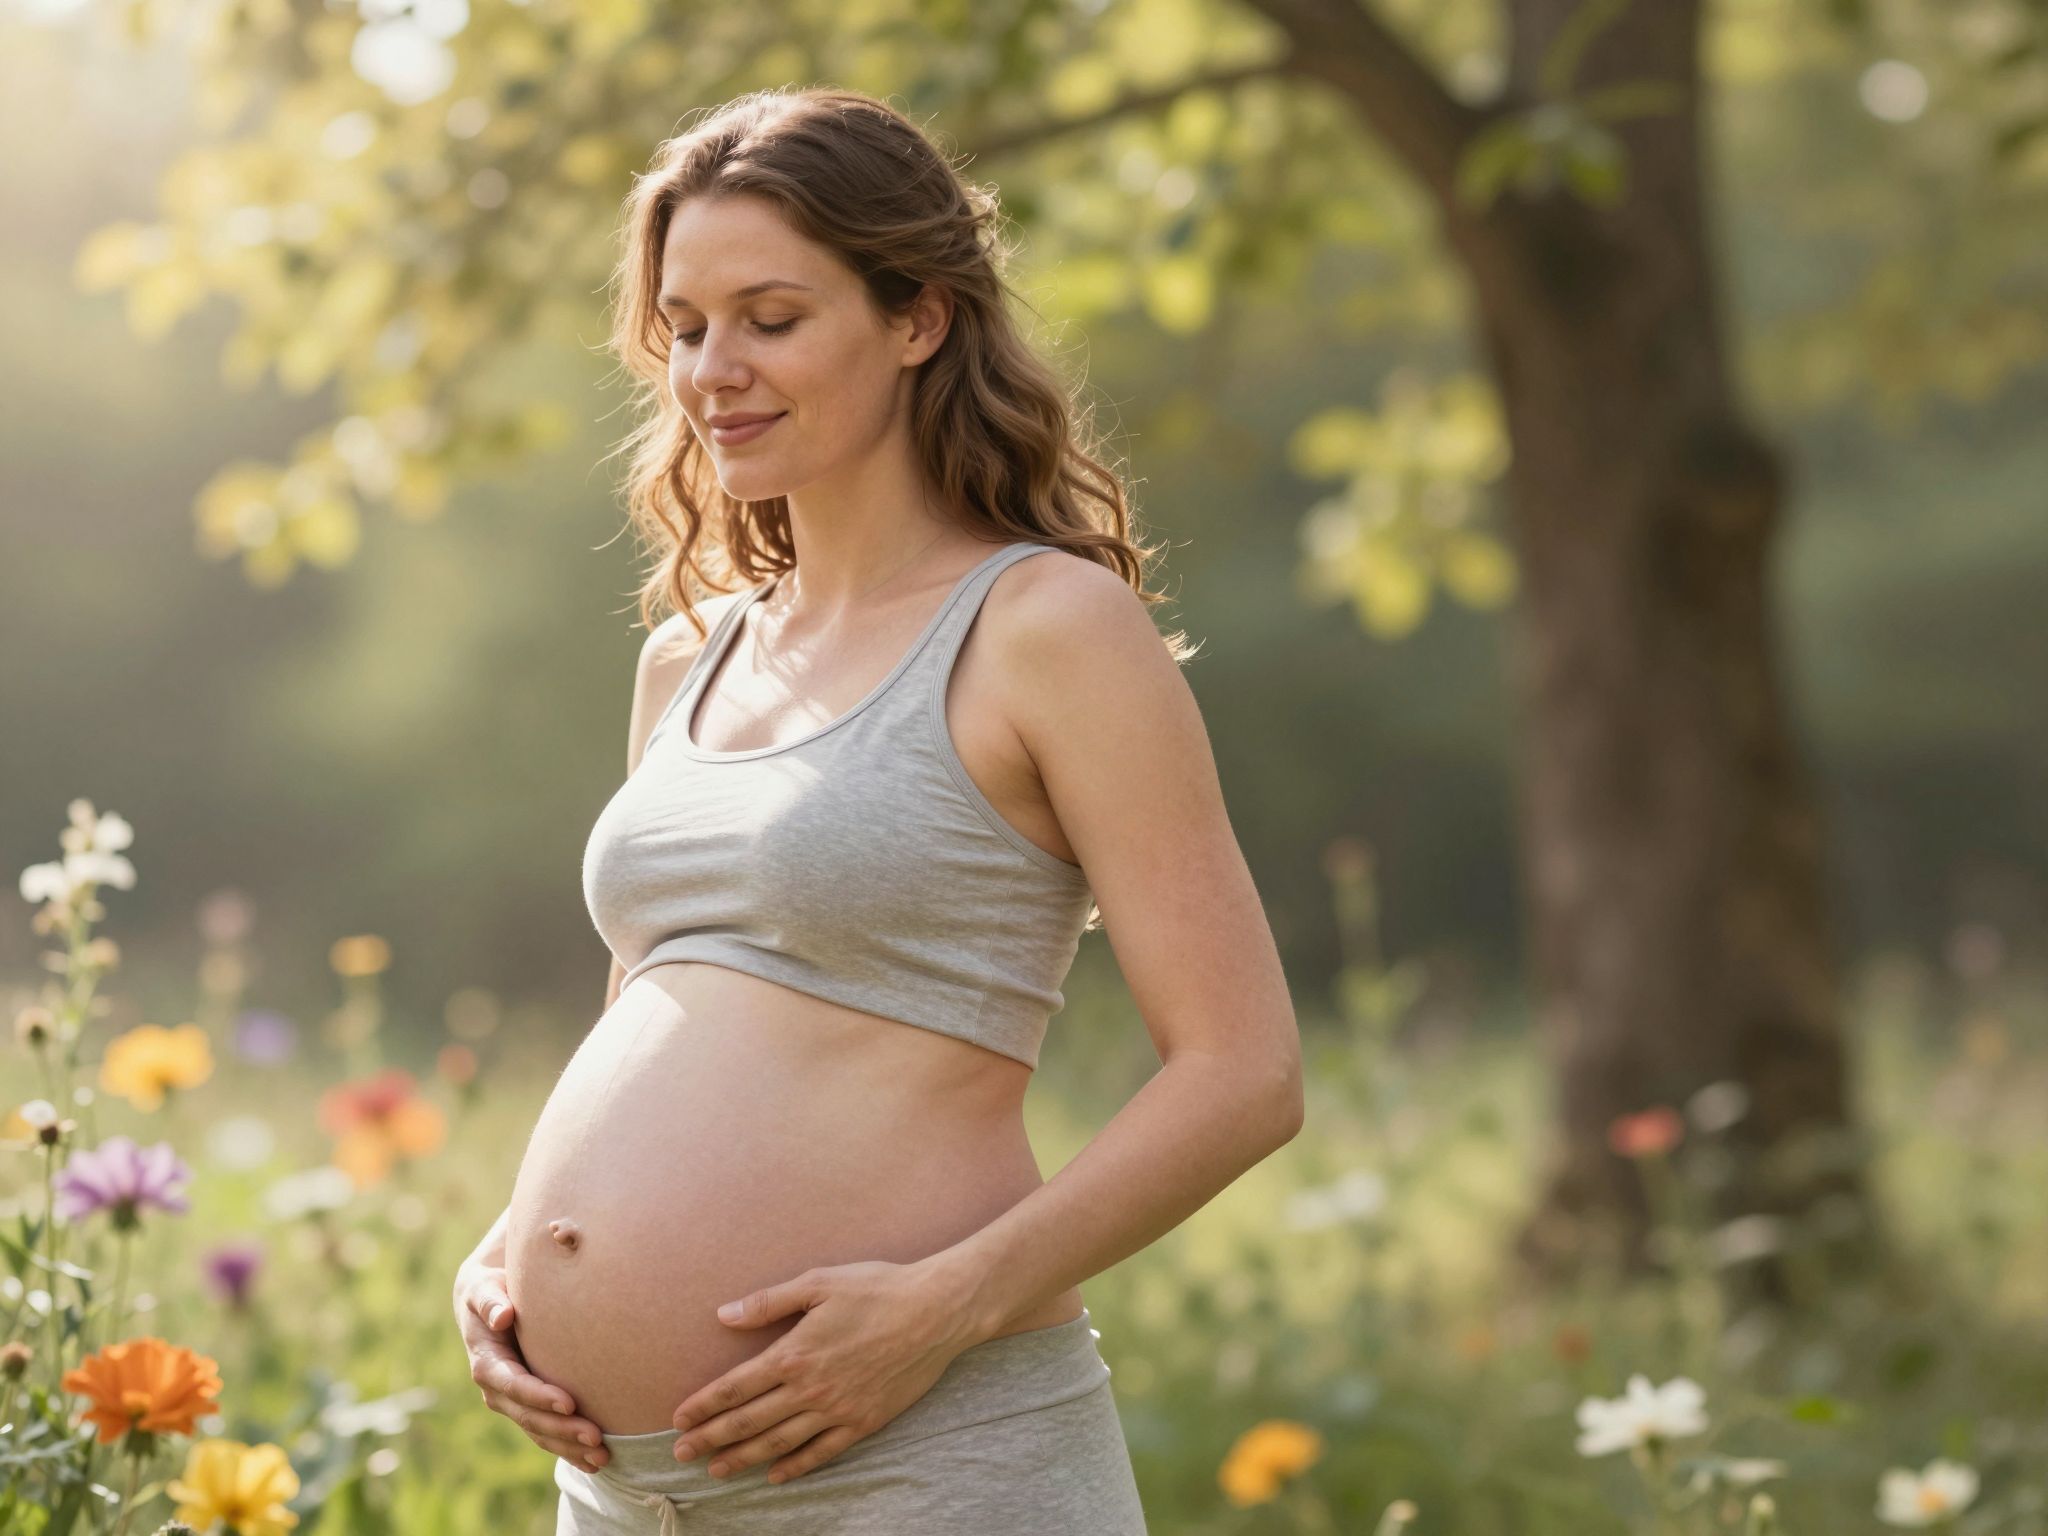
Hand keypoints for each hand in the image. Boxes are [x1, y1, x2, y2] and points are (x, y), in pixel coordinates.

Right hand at [453, 1256, 610, 1473]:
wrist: (488, 1303)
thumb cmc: (490, 1290)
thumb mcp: (483, 1289)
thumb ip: (490, 1300)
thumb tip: (502, 1316)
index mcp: (487, 1363)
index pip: (514, 1385)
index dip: (539, 1396)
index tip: (569, 1403)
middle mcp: (497, 1390)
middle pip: (530, 1417)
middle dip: (562, 1430)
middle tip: (596, 1438)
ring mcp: (512, 1403)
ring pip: (540, 1432)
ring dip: (569, 1447)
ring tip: (603, 1457)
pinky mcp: (528, 1407)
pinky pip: (547, 1434)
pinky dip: (569, 1449)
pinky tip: (595, 1462)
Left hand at [670, 1258, 975, 1484]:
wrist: (936, 1312)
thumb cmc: (877, 1289)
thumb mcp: (819, 1281)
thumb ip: (769, 1301)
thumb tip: (723, 1315)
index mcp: (794, 1352)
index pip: (735, 1387)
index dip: (704, 1405)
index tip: (678, 1419)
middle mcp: (810, 1388)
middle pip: (749, 1422)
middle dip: (710, 1440)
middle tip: (680, 1455)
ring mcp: (837, 1410)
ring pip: (779, 1443)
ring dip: (742, 1459)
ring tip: (716, 1471)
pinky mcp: (863, 1422)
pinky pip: (821, 1453)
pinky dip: (794, 1467)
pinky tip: (775, 1476)